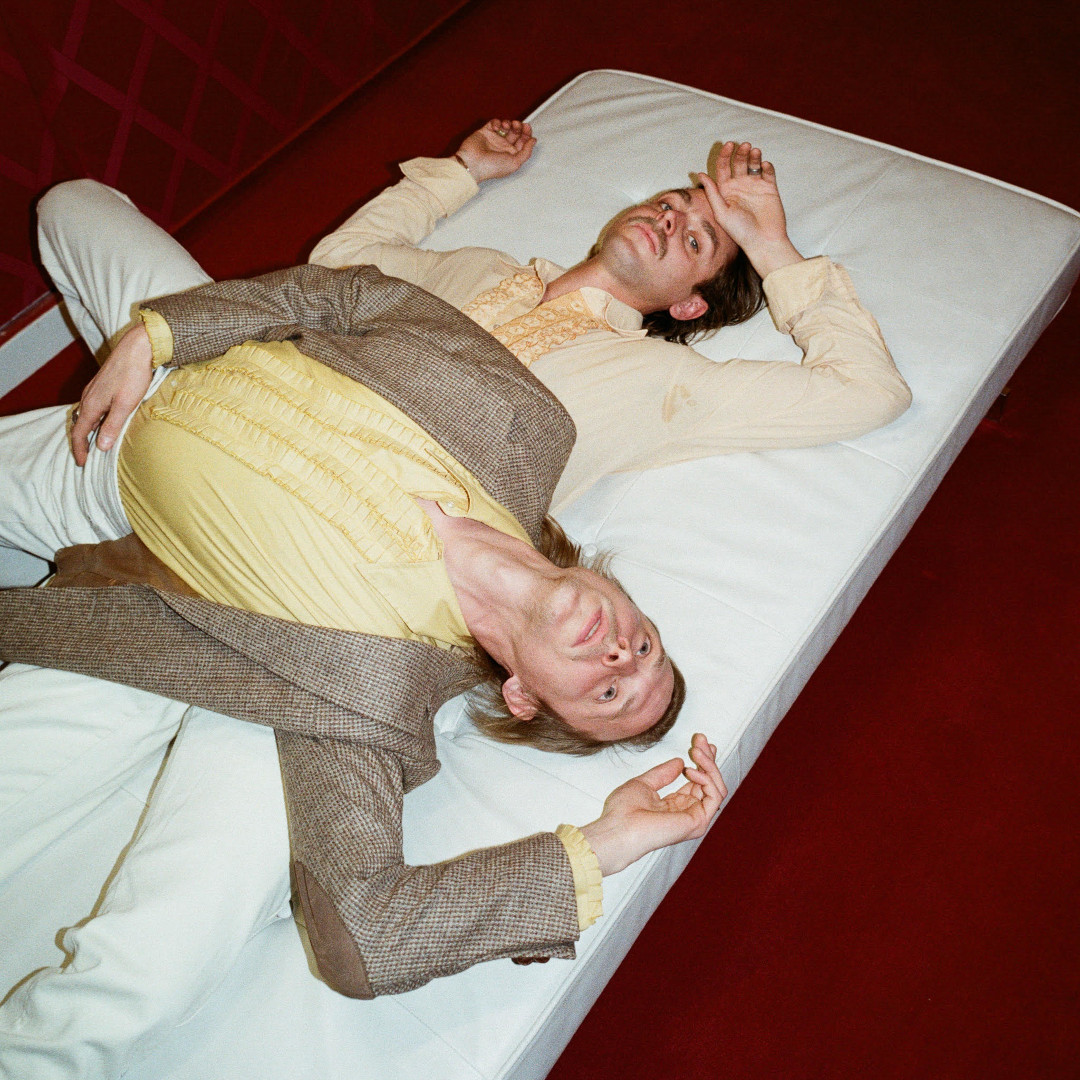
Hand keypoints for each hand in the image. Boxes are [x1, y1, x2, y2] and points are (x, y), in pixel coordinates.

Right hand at [70, 322, 153, 465]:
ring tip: (95, 444)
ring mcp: (94, 391)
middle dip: (81, 442)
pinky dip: (95, 420)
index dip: (80, 450)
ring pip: (86, 415)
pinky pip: (93, 407)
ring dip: (88, 431)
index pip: (79, 433)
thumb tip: (100, 447)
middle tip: (87, 457)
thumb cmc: (133, 376)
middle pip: (80, 425)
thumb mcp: (125, 405)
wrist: (138, 349)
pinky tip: (105, 422)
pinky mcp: (103, 386)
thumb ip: (112, 426)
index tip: (83, 464)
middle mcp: (88, 397)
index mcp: (91, 404)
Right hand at [455, 118, 536, 181]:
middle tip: (517, 124)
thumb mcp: (515, 163)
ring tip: (506, 125)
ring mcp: (494, 139)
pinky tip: (497, 127)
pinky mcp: (485, 132)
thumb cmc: (493, 167)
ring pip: (505, 126)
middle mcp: (503, 147)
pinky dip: (497, 122)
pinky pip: (494, 123)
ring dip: (508, 123)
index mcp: (511, 155)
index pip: (523, 141)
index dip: (527, 133)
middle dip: (518, 126)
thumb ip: (526, 152)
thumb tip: (534, 140)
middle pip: (515, 132)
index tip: (527, 128)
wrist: (472, 164)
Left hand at [580, 733, 726, 876]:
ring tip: (696, 751)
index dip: (701, 761)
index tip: (699, 741)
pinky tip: (691, 770)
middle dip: (708, 758)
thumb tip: (680, 762)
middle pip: (709, 783)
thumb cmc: (623, 811)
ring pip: (717, 788)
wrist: (617, 828)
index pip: (697, 781)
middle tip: (701, 740)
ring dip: (710, 765)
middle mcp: (687, 812)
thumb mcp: (644, 783)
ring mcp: (694, 818)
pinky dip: (708, 779)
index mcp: (674, 805)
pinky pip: (715, 797)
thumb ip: (663, 774)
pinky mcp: (697, 822)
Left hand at [697, 141, 803, 277]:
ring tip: (755, 151)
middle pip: (738, 163)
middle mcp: (739, 187)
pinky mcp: (769, 188)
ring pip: (753, 164)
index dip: (725, 155)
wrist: (763, 241)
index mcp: (726, 191)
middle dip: (740, 152)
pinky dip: (766, 165)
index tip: (729, 145)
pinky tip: (764, 165)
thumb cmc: (740, 231)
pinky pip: (768, 172)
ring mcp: (755, 186)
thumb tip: (700, 173)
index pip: (723, 168)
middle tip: (744, 146)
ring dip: (753, 155)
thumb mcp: (722, 212)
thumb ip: (712, 193)